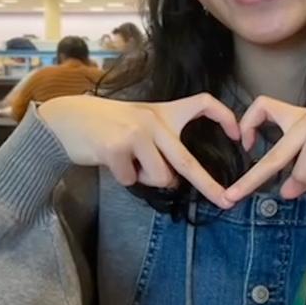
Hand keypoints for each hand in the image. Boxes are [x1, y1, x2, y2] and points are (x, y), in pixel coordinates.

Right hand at [39, 93, 239, 208]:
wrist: (68, 118)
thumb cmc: (108, 126)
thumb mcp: (139, 123)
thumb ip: (161, 144)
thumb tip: (174, 179)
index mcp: (164, 113)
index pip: (203, 103)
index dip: (225, 116)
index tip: (237, 134)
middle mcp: (153, 121)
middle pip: (188, 160)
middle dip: (209, 185)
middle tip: (226, 201)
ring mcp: (136, 134)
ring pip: (159, 178)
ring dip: (146, 179)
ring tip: (128, 161)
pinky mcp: (117, 148)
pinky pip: (132, 180)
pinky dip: (123, 178)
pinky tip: (110, 160)